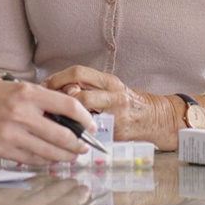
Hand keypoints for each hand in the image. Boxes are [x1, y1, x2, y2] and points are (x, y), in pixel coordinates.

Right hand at [0, 74, 95, 164]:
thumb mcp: (4, 83)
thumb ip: (28, 93)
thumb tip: (53, 106)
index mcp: (24, 92)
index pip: (67, 105)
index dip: (84, 117)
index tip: (90, 124)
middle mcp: (20, 113)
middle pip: (63, 134)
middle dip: (78, 143)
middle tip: (83, 147)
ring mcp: (10, 133)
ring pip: (49, 151)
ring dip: (64, 156)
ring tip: (71, 156)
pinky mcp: (0, 148)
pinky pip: (30, 159)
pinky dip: (43, 161)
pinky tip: (49, 160)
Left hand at [43, 66, 181, 149]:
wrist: (158, 119)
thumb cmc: (131, 103)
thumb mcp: (113, 89)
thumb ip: (90, 88)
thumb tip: (61, 89)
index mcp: (110, 81)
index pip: (78, 72)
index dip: (58, 78)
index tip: (45, 84)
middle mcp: (113, 94)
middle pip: (77, 89)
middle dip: (57, 96)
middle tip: (47, 102)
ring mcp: (115, 114)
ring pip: (82, 110)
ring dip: (65, 113)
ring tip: (57, 117)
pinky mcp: (116, 132)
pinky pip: (91, 130)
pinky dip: (78, 130)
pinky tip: (70, 132)